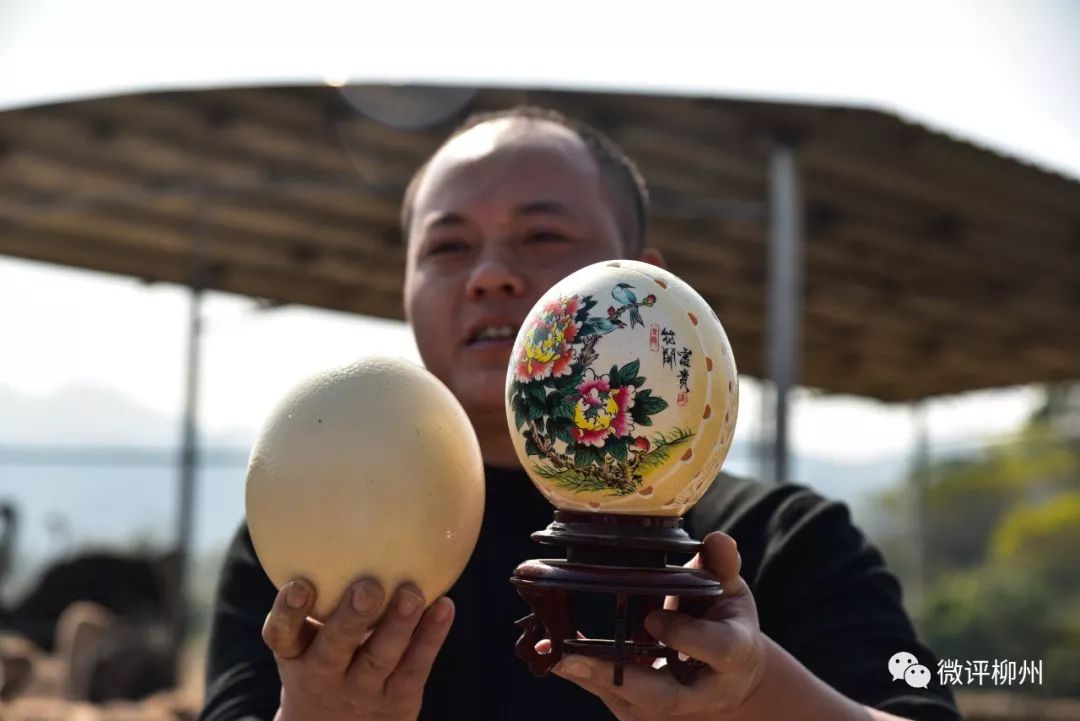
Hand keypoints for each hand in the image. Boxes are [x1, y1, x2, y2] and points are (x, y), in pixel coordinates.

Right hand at [261, 577, 453, 720]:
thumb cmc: (323, 660)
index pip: (282, 635)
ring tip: (413, 593)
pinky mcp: (396, 702)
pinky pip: (416, 667)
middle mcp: (323, 675)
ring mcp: (361, 691)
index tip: (300, 584)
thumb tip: (335, 510)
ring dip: (398, 625)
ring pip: (379, 658)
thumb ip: (317, 590)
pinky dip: (431, 637)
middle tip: (369, 586)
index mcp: (296, 655)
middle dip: (351, 618)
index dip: (288, 612)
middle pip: (334, 648)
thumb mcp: (306, 638)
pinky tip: (445, 606)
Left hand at [552, 532, 766, 720]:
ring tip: (554, 653)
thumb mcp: (730, 591)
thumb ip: (722, 566)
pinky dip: (583, 674)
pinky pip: (613, 696)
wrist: (732, 678)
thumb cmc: (727, 624)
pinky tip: (553, 653)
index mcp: (733, 654)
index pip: (715, 649)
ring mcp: (675, 708)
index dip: (685, 636)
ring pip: (631, 702)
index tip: (653, 620)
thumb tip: (717, 539)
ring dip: (591, 678)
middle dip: (616, 678)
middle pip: (663, 695)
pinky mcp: (648, 713)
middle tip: (571, 657)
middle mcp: (704, 690)